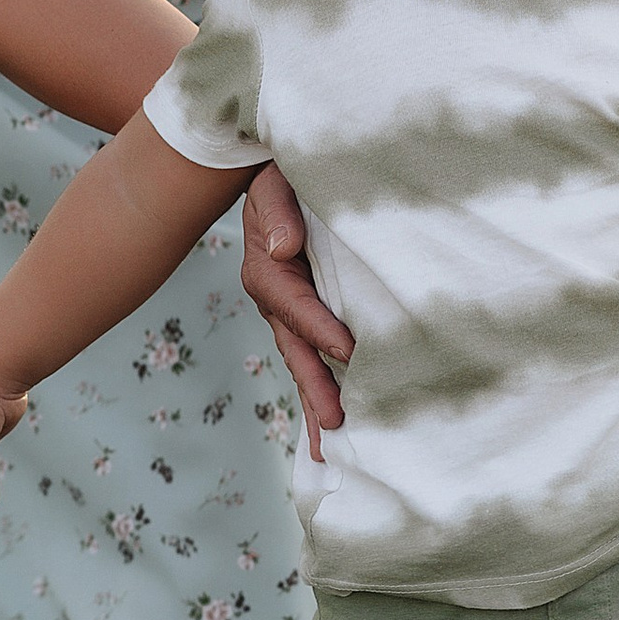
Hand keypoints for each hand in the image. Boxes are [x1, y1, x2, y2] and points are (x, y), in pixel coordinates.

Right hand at [240, 162, 351, 460]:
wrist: (276, 171)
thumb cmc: (281, 172)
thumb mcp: (273, 181)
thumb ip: (276, 210)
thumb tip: (283, 248)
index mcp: (268, 268)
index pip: (294, 303)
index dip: (320, 327)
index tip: (350, 351)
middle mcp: (275, 297)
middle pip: (295, 348)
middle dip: (314, 387)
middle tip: (335, 424)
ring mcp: (291, 311)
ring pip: (305, 362)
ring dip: (319, 401)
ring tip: (333, 448)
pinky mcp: (309, 314)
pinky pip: (317, 355)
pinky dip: (327, 387)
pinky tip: (341, 424)